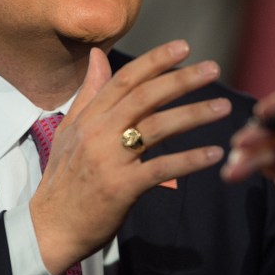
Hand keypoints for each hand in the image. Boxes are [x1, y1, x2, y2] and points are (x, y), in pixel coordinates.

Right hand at [30, 41, 229, 274]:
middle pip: (146, 97)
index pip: (125, 79)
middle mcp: (99, 132)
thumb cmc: (64, 179)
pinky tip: (214, 153)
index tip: (184, 46)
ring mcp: (110, 159)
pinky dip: (189, 160)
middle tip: (213, 68)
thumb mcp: (69, 130)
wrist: (50, 228)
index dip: (156, 60)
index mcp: (90, 117)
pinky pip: (161, 168)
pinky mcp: (122, 187)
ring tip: (224, 107)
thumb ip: (89, 93)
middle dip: (182, 79)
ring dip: (194, 115)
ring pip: (157, 127)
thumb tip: (98, 55)